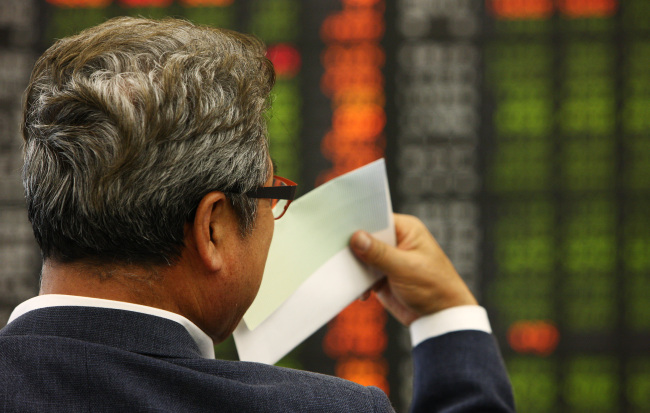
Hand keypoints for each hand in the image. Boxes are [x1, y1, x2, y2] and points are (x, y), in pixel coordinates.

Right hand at [349, 213, 476, 325]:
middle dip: (353, 245)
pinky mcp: (381, 276)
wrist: (440, 317)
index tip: (339, 227)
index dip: (359, 222)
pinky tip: (362, 293)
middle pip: (366, 237)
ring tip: (345, 273)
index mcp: (406, 229)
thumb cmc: (434, 287)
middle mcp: (396, 241)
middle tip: (336, 251)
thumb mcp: (405, 268)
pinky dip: (358, 282)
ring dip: (354, 266)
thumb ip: (379, 253)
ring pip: (361, 256)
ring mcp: (387, 259)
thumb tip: (356, 237)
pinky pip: (362, 274)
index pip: (377, 218)